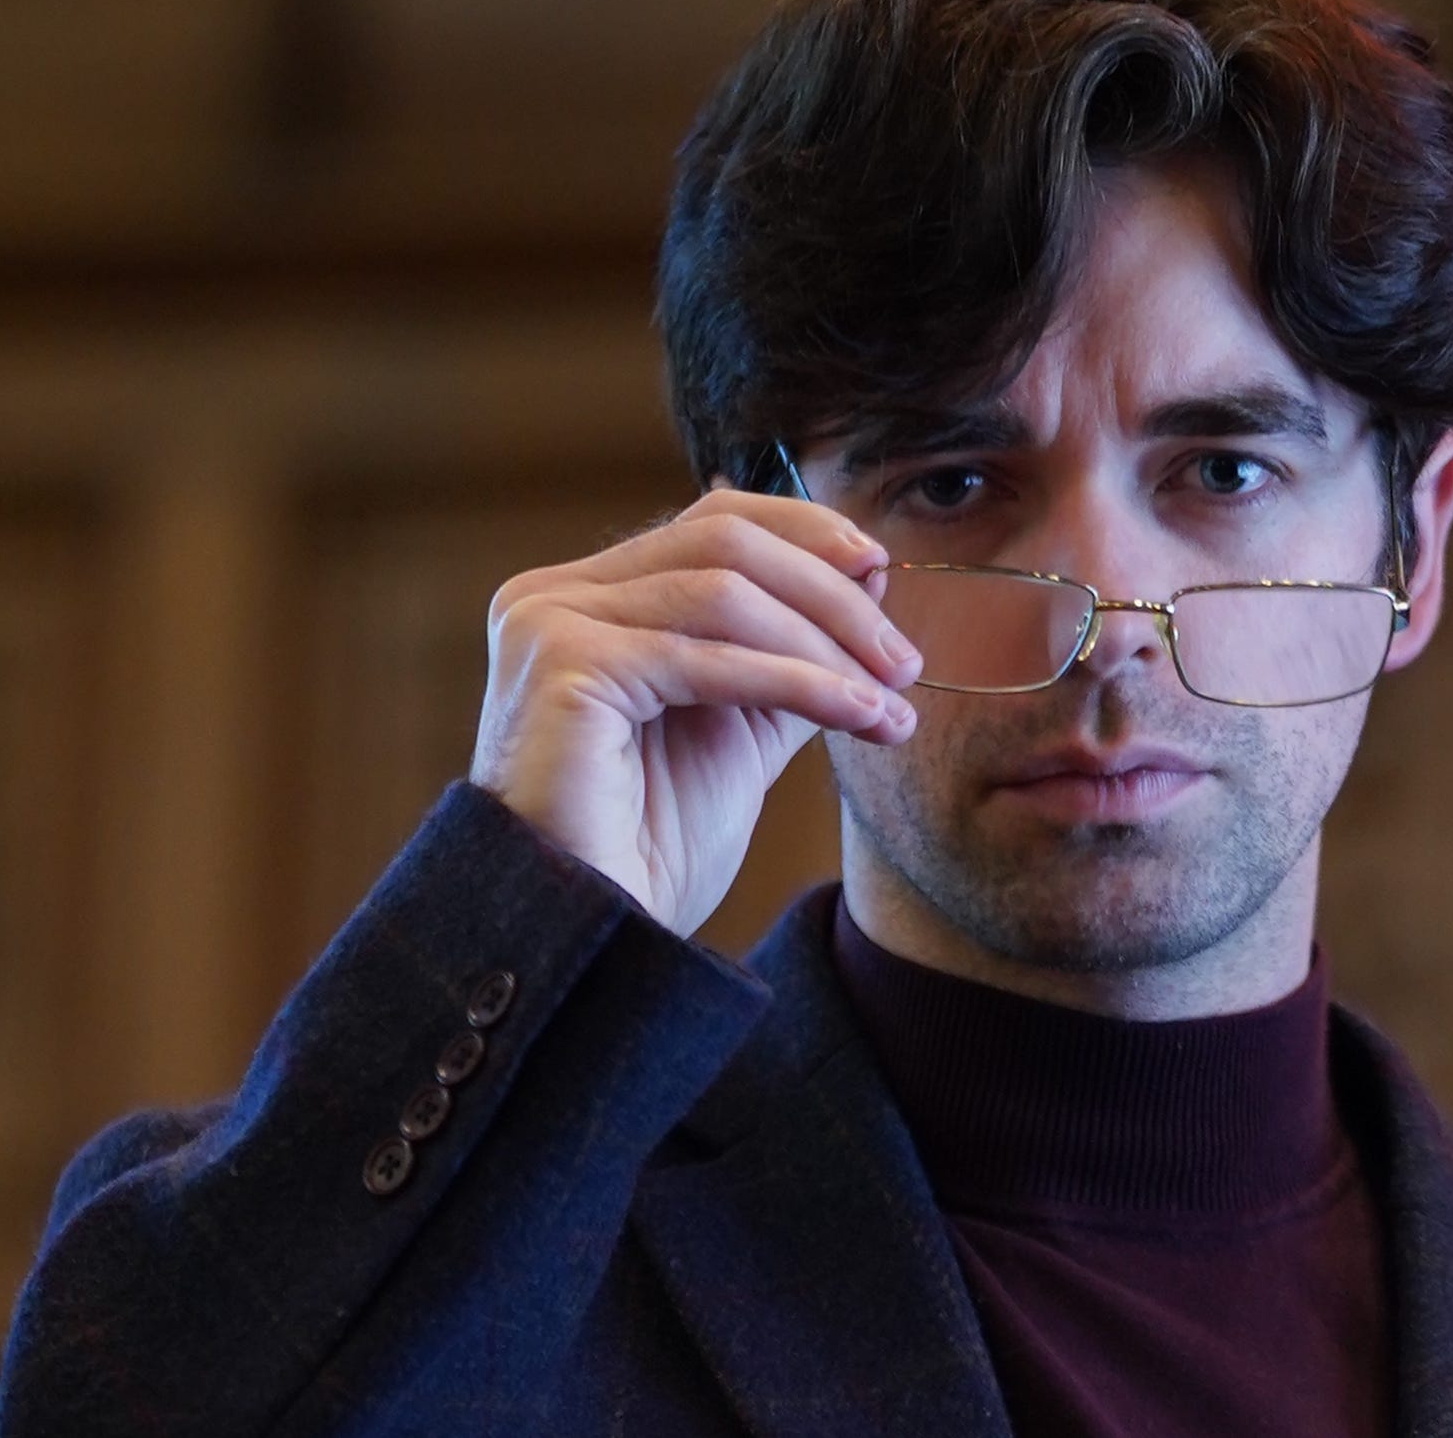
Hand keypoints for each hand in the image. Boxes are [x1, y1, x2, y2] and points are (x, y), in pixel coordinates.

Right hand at [469, 485, 919, 934]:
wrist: (592, 930)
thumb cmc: (652, 842)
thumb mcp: (743, 725)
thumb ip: (790, 650)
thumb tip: (870, 576)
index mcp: (587, 595)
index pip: (711, 521)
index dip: (805, 532)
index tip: (883, 571)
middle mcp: (552, 594)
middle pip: (724, 544)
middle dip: (832, 597)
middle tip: (904, 661)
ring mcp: (548, 622)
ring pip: (724, 594)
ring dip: (827, 646)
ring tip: (888, 701)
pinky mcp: (563, 664)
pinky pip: (708, 658)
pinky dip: (798, 682)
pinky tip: (858, 717)